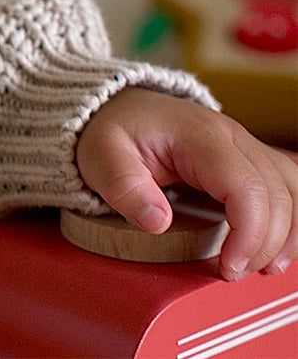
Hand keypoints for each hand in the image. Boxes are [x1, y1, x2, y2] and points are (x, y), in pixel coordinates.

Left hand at [75, 87, 297, 279]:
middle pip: (277, 193)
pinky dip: (289, 221)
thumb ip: (123, 185)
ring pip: (293, 189)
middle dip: (265, 243)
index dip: (249, 233)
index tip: (228, 266)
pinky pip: (287, 188)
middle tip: (232, 271)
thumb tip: (157, 221)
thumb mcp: (99, 154)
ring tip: (262, 266)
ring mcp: (244, 146)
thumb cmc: (111, 128)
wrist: (116, 105)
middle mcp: (231, 136)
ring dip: (288, 234)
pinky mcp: (248, 159)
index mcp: (198, 135)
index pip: (246, 186)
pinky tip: (273, 248)